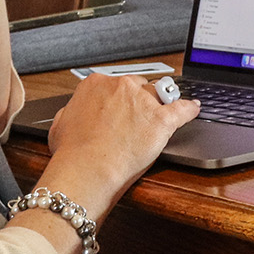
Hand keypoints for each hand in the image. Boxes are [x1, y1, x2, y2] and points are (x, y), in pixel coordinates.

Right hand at [40, 75, 201, 214]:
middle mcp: (121, 87)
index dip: (119, 98)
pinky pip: (182, 109)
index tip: (121, 107)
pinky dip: (189, 109)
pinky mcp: (161, 119)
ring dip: (160, 106)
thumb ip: (71, 111)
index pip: (115, 84)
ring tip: (160, 117)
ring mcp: (143, 101)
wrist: (87, 170)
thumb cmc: (72, 153)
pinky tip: (193, 109)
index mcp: (96, 84)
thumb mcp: (60, 125)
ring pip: (159, 95)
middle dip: (139, 102)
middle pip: (139, 87)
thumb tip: (76, 111)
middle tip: (136, 120)